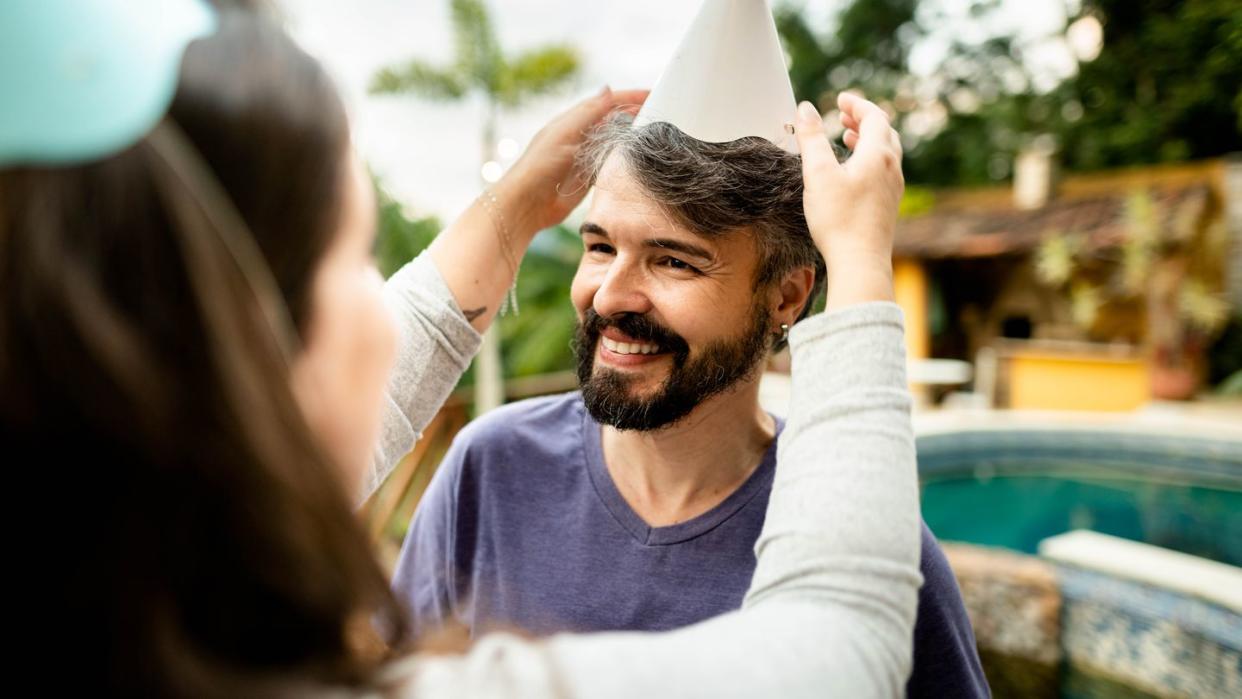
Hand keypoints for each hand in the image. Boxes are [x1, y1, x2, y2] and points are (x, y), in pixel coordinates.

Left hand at [496, 87, 648, 236]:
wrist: (528, 204)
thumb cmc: (540, 165)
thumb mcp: (565, 133)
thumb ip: (588, 113)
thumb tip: (607, 88)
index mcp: (572, 121)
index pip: (606, 103)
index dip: (628, 97)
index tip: (651, 93)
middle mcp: (580, 136)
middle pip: (612, 120)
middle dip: (634, 113)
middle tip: (659, 109)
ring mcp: (585, 157)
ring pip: (614, 141)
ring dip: (631, 135)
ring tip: (655, 131)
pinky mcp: (588, 177)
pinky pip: (611, 163)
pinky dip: (624, 159)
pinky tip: (638, 158)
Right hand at [794, 92, 903, 309]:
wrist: (859, 262)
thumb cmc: (839, 220)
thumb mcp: (818, 174)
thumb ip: (811, 138)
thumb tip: (805, 109)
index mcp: (878, 155)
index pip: (874, 116)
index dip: (857, 104)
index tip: (840, 99)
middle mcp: (891, 168)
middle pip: (884, 131)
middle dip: (864, 119)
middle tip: (843, 115)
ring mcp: (893, 187)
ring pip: (886, 152)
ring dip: (868, 139)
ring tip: (849, 138)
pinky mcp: (888, 205)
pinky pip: (884, 170)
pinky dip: (870, 159)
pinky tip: (854, 172)